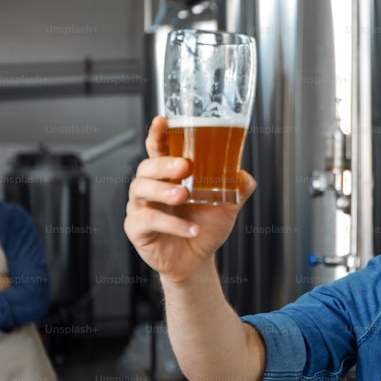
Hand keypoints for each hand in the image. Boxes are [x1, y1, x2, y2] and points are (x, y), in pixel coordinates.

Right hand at [124, 116, 255, 283]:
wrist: (197, 260)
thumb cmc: (205, 226)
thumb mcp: (227, 205)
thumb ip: (237, 188)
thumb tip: (244, 175)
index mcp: (168, 174)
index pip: (158, 148)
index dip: (157, 133)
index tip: (162, 120)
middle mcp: (150, 187)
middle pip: (146, 166)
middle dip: (164, 164)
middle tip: (184, 166)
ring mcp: (140, 207)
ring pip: (142, 189)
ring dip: (164, 191)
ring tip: (184, 196)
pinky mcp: (136, 229)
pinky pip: (149, 221)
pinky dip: (172, 224)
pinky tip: (192, 230)